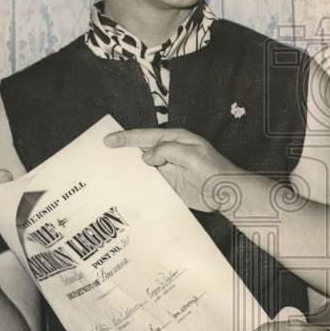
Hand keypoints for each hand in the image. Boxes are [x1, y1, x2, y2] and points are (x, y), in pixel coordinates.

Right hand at [104, 128, 242, 212]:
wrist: (228, 194)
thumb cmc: (215, 171)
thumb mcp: (192, 155)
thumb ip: (168, 151)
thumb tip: (146, 156)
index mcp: (175, 139)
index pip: (146, 136)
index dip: (126, 138)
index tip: (108, 140)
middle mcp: (169, 152)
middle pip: (141, 149)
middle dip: (122, 151)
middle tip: (101, 153)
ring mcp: (169, 169)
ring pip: (143, 167)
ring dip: (128, 169)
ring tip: (107, 171)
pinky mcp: (170, 184)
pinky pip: (149, 182)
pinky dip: (137, 183)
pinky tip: (125, 188)